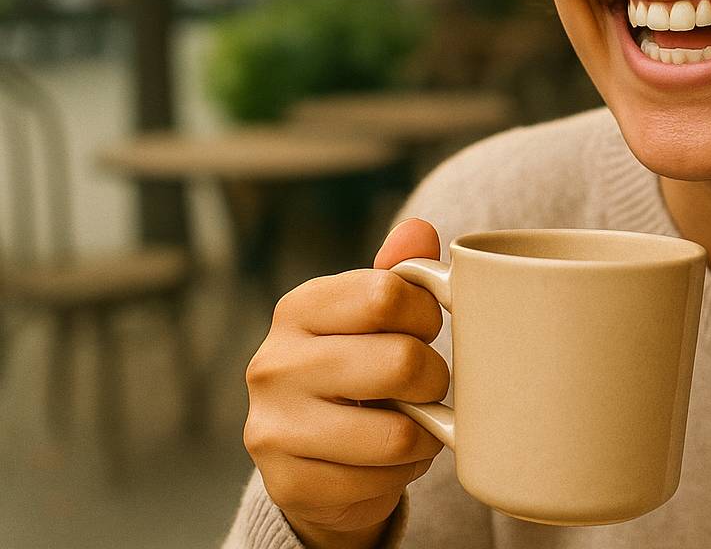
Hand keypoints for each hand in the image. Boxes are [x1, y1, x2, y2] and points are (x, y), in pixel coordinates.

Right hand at [243, 218, 448, 548]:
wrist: (314, 459)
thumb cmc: (359, 371)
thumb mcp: (374, 318)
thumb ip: (399, 274)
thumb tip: (420, 230)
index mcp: (299, 308)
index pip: (386, 294)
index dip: (427, 315)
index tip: (427, 328)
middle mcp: (273, 363)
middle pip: (400, 362)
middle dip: (433, 379)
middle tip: (425, 385)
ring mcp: (273, 427)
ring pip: (397, 433)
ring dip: (423, 434)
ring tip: (411, 424)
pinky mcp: (287, 484)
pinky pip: (382, 481)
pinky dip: (401, 475)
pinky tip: (384, 462)